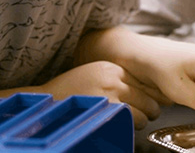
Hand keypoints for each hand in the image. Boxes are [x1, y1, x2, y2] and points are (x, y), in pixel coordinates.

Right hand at [30, 61, 166, 128]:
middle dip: (149, 109)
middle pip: (148, 98)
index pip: (145, 82)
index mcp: (112, 68)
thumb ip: (116, 79)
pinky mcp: (106, 112)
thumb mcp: (94, 74)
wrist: (44, 103)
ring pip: (144, 112)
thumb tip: (143, 91)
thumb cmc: (69, 92)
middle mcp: (114, 80)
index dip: (150, 95)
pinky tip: (123, 126)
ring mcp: (110, 96)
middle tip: (146, 115)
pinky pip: (132, 122)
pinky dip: (132, 127)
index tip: (149, 102)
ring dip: (142, 120)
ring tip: (133, 122)